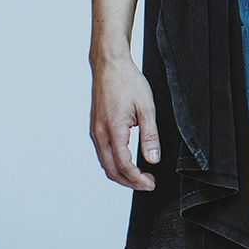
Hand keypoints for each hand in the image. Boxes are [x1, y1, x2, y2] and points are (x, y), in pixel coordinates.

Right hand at [89, 54, 160, 190]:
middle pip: (111, 170)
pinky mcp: (95, 127)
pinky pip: (103, 152)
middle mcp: (99, 133)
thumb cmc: (128, 81)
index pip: (124, 165)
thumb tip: (153, 159)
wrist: (110, 64)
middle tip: (148, 184)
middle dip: (129, 182)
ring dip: (122, 174)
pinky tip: (128, 161)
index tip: (151, 183)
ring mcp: (95, 131)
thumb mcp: (146, 107)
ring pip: (105, 163)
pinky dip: (115, 163)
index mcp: (112, 129)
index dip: (137, 179)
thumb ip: (150, 135)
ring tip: (140, 176)